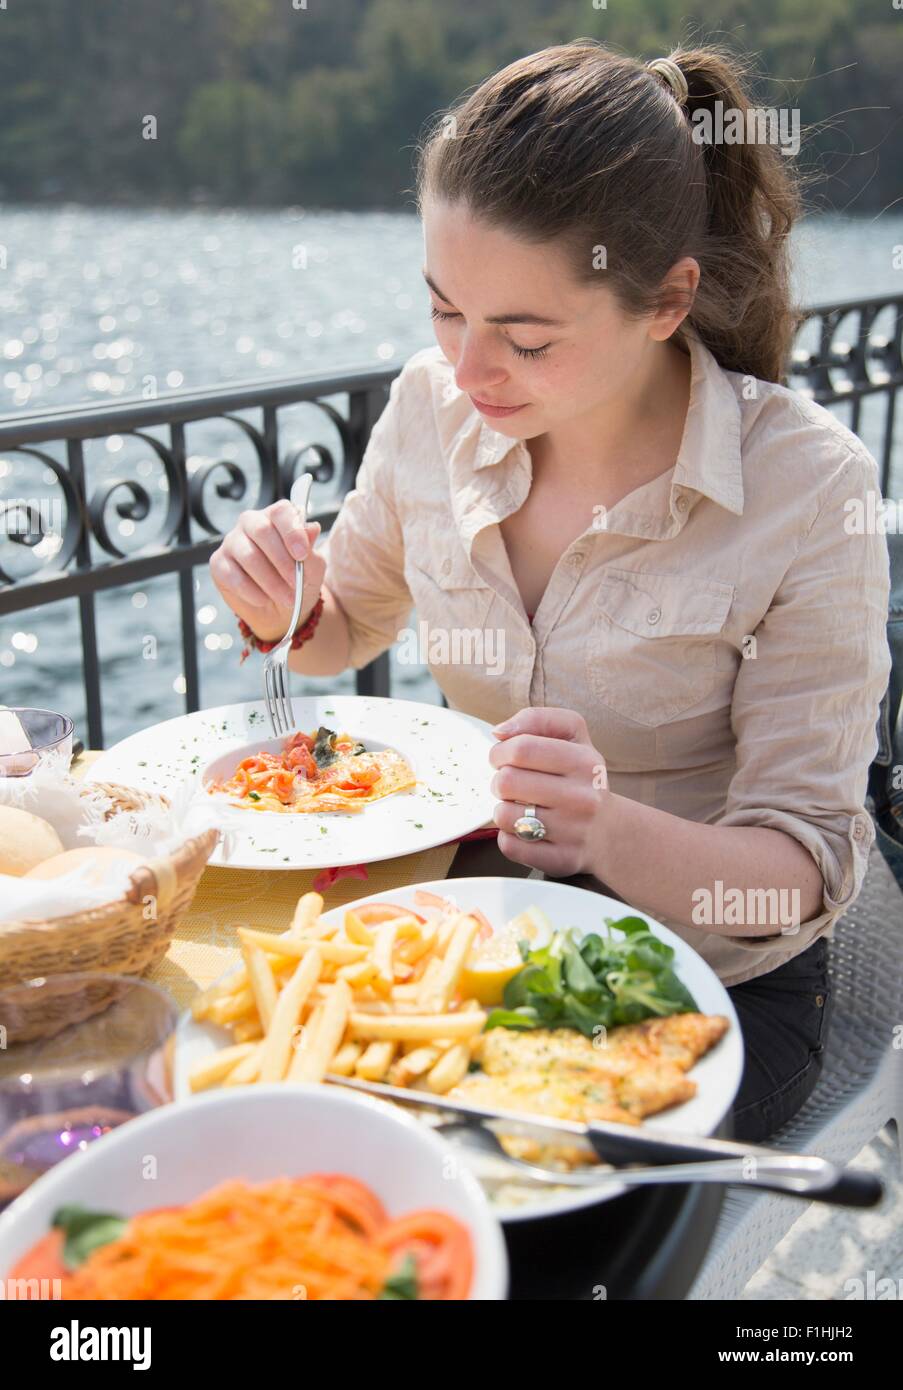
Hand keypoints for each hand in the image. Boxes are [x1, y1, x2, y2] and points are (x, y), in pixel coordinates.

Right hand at [210, 501, 325, 639]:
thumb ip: (311, 549)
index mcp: (276, 518)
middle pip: (262, 530)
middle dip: (282, 561)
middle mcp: (251, 524)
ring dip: (271, 581)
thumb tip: (312, 527)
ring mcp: (232, 542)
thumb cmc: (297, 583)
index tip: (302, 555)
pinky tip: (263, 600)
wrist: (280, 612)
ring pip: (248, 555)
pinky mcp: (218, 563)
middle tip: (296, 583)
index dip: (292, 531)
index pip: (281, 511)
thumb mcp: (312, 568)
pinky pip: (233, 575)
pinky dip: (252, 591)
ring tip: (286, 598)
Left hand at [489, 706, 609, 877]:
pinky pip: (510, 847)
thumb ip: (537, 720)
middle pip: (507, 782)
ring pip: (504, 815)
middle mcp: (583, 797)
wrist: (611, 831)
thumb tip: (499, 731)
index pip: (521, 748)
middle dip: (499, 781)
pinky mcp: (562, 859)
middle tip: (510, 785)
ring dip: (503, 810)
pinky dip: (508, 838)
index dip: (500, 752)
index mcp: (584, 761)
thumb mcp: (573, 736)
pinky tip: (524, 830)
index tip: (502, 758)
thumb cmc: (582, 778)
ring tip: (520, 807)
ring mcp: (574, 831)